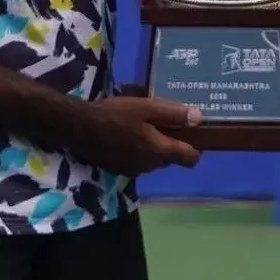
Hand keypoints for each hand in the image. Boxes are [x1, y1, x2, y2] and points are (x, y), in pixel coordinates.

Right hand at [73, 95, 204, 176]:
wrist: (79, 128)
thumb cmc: (115, 115)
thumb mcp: (147, 108)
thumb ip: (174, 115)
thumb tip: (199, 118)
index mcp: (159, 151)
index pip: (190, 159)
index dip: (196, 148)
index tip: (193, 134)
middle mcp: (149, 166)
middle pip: (170, 158)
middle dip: (169, 143)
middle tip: (161, 122)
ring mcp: (133, 170)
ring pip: (153, 160)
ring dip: (152, 147)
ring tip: (142, 126)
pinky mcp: (118, 170)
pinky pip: (137, 162)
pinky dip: (137, 151)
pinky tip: (126, 135)